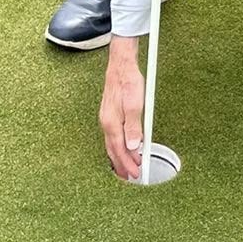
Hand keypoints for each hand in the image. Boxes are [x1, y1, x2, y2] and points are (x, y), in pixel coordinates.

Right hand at [100, 36, 145, 181]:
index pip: (119, 149)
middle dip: (122, 165)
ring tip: (127, 167)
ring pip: (112, 144)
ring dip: (119, 157)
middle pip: (113, 149)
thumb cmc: (128, 81)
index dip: (127, 163)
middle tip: (131, 176)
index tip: (135, 173)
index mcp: (112, 122)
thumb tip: (133, 146)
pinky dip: (117, 146)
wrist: (121, 64)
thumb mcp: (136, 103)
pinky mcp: (110, 114)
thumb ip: (135, 125)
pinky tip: (122, 148)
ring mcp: (107, 118)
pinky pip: (112, 136)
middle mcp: (106, 122)